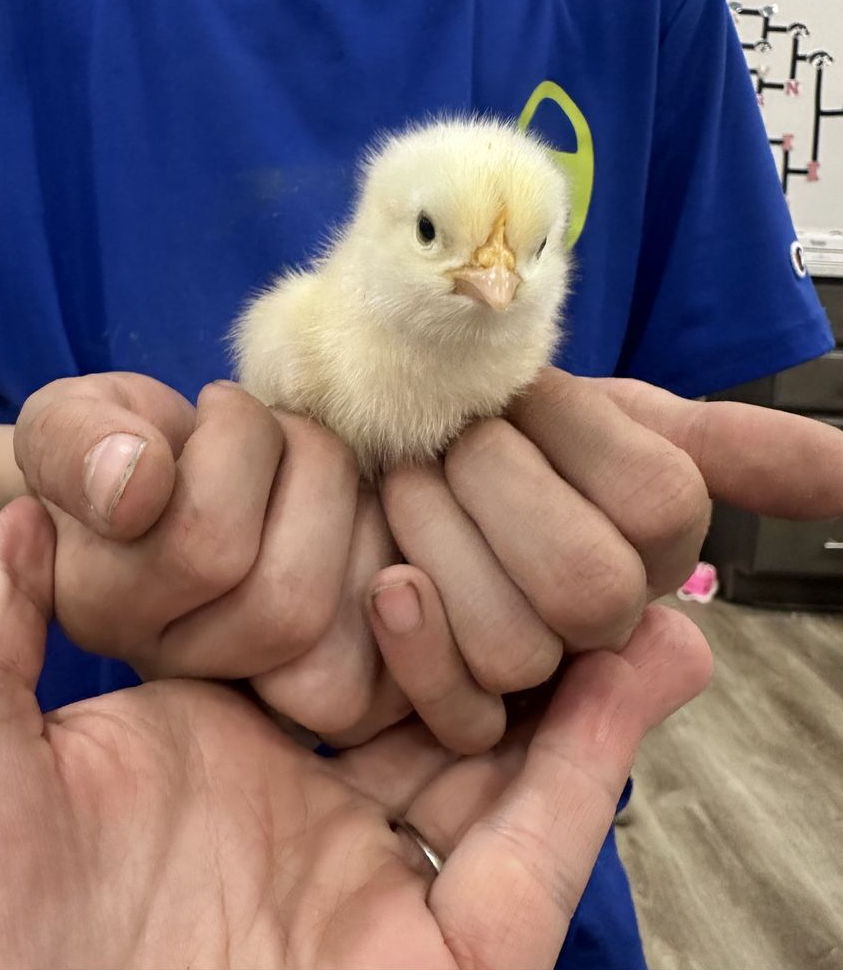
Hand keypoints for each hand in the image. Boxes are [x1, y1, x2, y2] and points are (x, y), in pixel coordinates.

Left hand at [0, 499, 711, 969]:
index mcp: (219, 759)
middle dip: (509, 626)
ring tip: (640, 587)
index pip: (334, 646)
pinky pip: (538, 852)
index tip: (444, 495)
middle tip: (570, 532)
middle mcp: (309, 820)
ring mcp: (379, 895)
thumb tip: (28, 515)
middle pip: (439, 705)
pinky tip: (649, 664)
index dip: (394, 574)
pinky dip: (598, 760)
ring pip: (508, 772)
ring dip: (581, 682)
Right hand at [14, 373, 369, 704]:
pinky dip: (399, 557)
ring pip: (343, 625)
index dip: (236, 447)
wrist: (190, 477)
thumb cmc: (131, 443)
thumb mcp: (76, 418)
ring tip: (325, 463)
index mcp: (103, 607)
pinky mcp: (334, 691)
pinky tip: (368, 508)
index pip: (204, 545)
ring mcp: (256, 689)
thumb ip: (78, 442)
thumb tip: (134, 482)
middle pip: (286, 602)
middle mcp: (174, 669)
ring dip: (356, 509)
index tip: (218, 402)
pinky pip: (391, 657)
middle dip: (309, 470)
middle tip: (284, 424)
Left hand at [378, 368, 842, 743]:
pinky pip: (461, 711)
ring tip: (409, 484)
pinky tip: (393, 578)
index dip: (574, 434)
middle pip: (589, 582)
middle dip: (499, 483)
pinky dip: (415, 632)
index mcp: (649, 544)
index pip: (659, 503)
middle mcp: (607, 624)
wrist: (383, 456)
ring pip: (519, 646)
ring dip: (441, 533)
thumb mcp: (611, 418)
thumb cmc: (497, 430)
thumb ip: (732, 447)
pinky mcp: (461, 724)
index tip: (517, 391)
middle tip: (453, 441)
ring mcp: (537, 680)